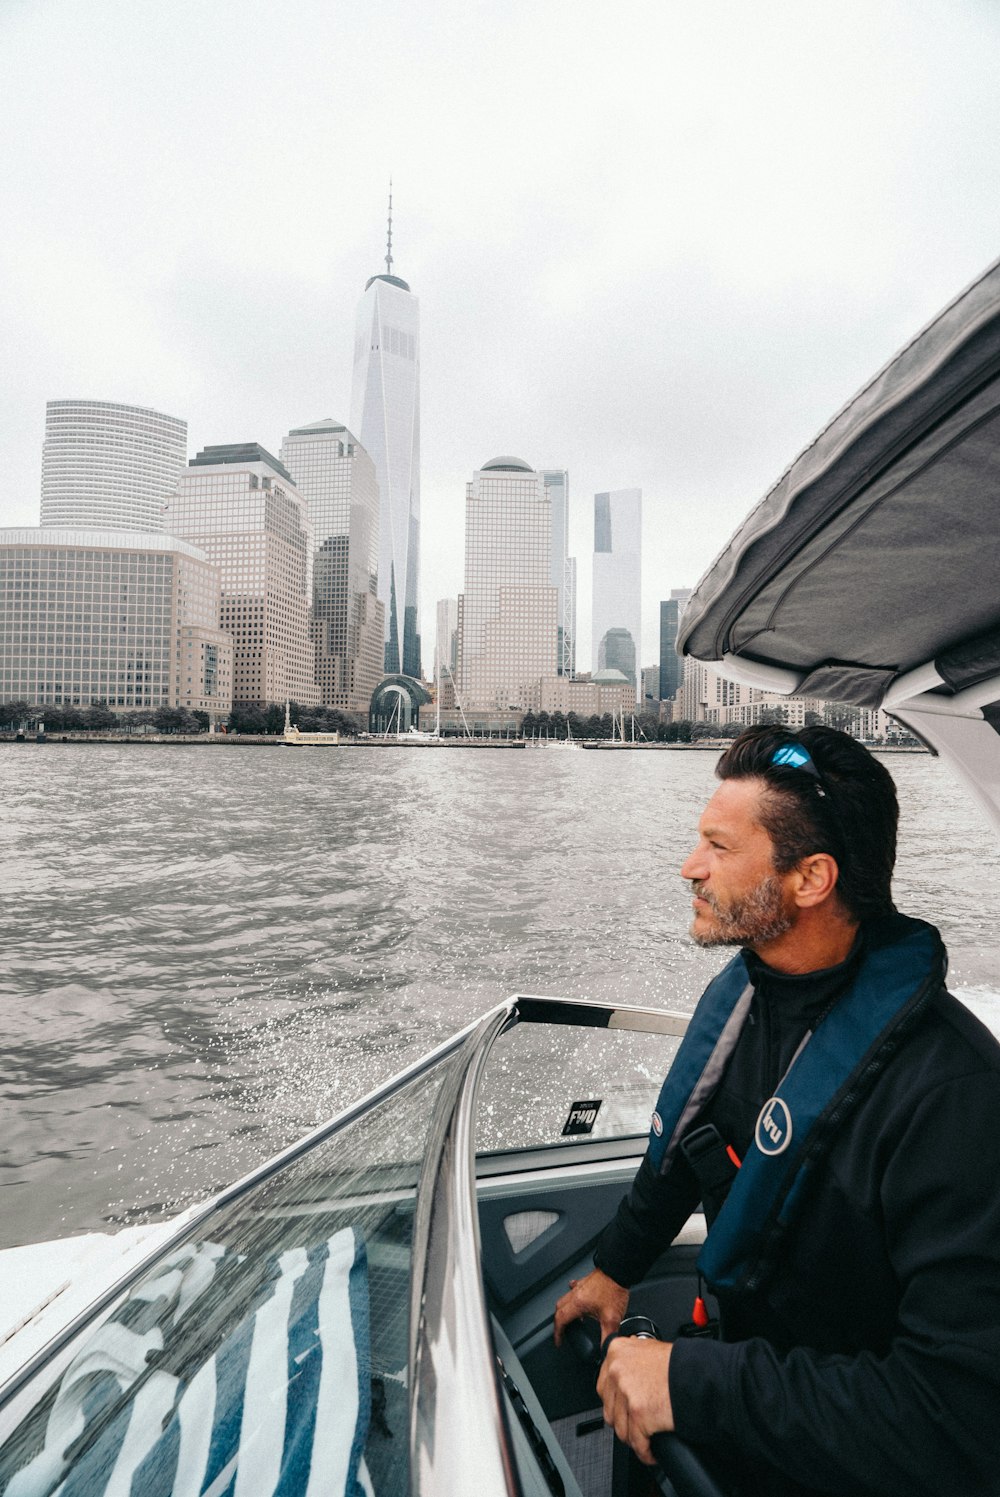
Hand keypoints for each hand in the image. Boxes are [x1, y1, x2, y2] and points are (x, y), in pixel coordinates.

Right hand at [553, 1268, 628, 1347]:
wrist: (619, 1270)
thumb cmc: (614, 1289)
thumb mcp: (612, 1319)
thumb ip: (608, 1336)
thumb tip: (606, 1348)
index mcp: (578, 1304)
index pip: (560, 1320)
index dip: (557, 1333)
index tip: (558, 1341)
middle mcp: (576, 1293)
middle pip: (559, 1308)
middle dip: (558, 1321)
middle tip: (562, 1331)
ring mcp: (581, 1286)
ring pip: (565, 1298)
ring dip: (565, 1309)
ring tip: (571, 1318)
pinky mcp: (587, 1281)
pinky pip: (574, 1289)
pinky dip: (573, 1297)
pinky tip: (580, 1298)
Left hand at [597, 1337, 673, 1464]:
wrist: (698, 1376)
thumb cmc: (680, 1364)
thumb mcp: (649, 1349)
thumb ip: (631, 1359)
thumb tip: (624, 1370)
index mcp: (617, 1352)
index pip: (604, 1386)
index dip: (615, 1402)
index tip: (622, 1409)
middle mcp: (617, 1370)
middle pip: (610, 1409)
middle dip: (624, 1421)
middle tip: (636, 1426)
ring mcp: (627, 1393)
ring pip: (621, 1428)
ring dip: (634, 1438)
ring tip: (646, 1439)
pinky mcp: (639, 1414)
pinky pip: (637, 1443)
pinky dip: (645, 1452)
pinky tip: (652, 1452)